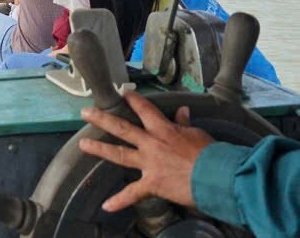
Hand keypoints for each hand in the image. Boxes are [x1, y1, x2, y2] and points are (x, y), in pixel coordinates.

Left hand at [78, 90, 212, 210]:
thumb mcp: (197, 134)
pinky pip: (133, 193)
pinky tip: (107, 205)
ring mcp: (149, 163)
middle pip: (122, 128)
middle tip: (86, 113)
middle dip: (102, 119)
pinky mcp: (152, 184)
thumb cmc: (210, 154)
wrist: (217, 177)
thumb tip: (183, 111)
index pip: (145, 110)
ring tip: (83, 144)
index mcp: (163, 129)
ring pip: (119, 154)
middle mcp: (151, 143)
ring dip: (99, 149)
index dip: (133, 100)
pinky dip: (120, 200)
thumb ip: (184, 124)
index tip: (123, 93)